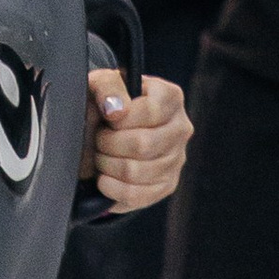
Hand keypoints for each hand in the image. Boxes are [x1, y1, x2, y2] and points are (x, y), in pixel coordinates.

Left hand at [80, 67, 190, 212]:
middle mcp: (181, 128)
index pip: (149, 112)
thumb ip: (109, 88)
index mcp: (170, 97)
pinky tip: (103, 179)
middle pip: (143, 145)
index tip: (106, 118)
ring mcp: (176, 160)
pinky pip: (137, 195)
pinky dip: (112, 189)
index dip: (119, 119)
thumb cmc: (105, 102)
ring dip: (107, 166)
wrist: (103, 128)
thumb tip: (117, 110)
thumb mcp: (102, 83)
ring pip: (136, 172)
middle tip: (97, 139)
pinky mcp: (166, 186)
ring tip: (100, 156)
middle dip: (108, 144)